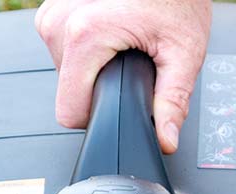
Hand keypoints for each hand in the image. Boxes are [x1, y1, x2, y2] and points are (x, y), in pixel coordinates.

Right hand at [34, 0, 211, 153]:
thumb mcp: (183, 52)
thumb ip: (173, 101)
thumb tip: (166, 139)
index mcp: (84, 36)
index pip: (70, 112)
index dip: (98, 116)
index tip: (121, 99)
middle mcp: (59, 22)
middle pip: (69, 91)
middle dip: (100, 85)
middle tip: (131, 60)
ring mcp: (51, 13)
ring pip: (64, 70)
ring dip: (93, 65)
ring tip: (123, 41)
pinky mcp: (52, 8)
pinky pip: (63, 48)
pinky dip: (87, 47)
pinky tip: (112, 29)